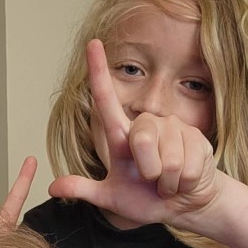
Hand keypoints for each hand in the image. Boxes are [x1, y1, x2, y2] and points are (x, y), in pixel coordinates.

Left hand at [49, 39, 220, 228]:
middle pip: (141, 142)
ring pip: (167, 159)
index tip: (92, 43)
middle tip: (151, 181)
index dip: (99, 72)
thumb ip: (83, 190)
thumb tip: (51, 188)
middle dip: (148, 172)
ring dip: (167, 181)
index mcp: (122, 137)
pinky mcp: (197, 138)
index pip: (107, 101)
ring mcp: (173, 129)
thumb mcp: (111, 198)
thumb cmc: (145, 198)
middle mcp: (147, 125)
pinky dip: (183, 182)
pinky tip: (184, 179)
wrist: (183, 204)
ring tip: (168, 181)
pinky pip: (186, 167)